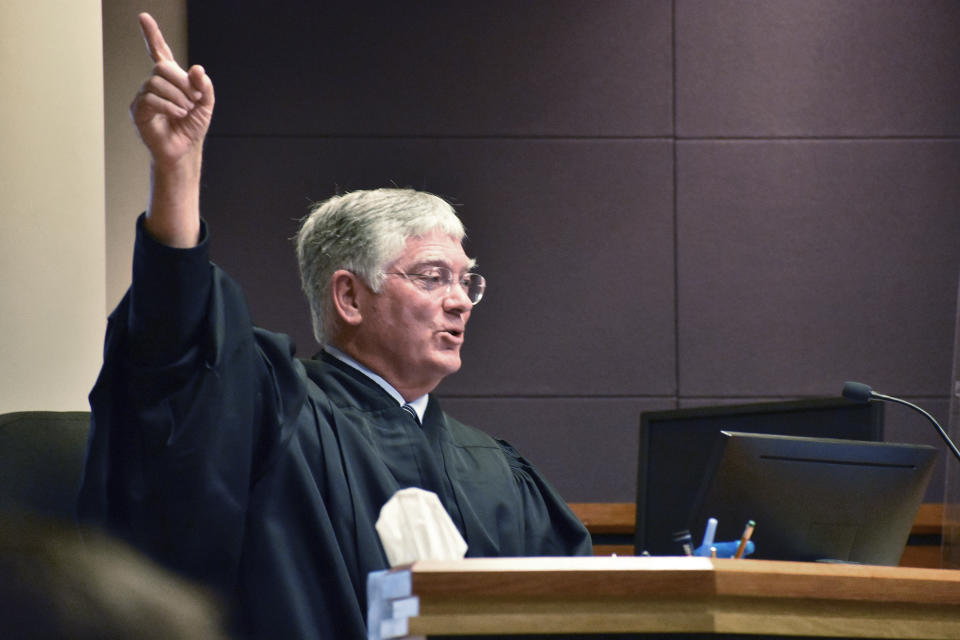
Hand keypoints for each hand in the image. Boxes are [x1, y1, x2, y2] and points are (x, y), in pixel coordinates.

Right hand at [130, 13, 213, 168]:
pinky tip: (178, 115)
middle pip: (162, 67)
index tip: (143, 17)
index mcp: (170, 79)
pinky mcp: (138, 110)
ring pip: (156, 82)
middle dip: (183, 82)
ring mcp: (143, 96)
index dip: (152, 35)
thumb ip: (204, 85)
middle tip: (195, 99)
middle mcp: (154, 84)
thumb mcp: (206, 104)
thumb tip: (196, 69)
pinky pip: (151, 99)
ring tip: (186, 111)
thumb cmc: (192, 127)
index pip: (159, 52)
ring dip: (178, 97)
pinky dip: (169, 106)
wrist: (185, 150)